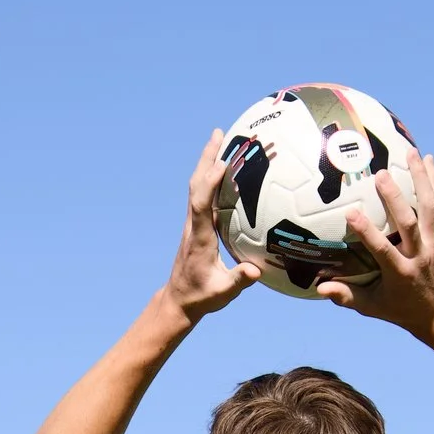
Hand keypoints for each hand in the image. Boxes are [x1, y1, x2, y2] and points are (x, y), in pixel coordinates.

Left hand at [163, 131, 259, 321]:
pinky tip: (223, 169)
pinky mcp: (196, 226)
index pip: (201, 204)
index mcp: (199, 238)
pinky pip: (203, 195)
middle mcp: (193, 226)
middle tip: (219, 133)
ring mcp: (193, 224)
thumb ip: (239, 280)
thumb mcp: (222, 293)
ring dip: (207, 162)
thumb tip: (256, 271)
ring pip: (197, 187)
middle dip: (206, 158)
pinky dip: (211, 177)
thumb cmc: (201, 297)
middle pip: (196, 186)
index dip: (209, 182)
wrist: (178, 300)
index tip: (222, 161)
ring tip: (220, 140)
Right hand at [326, 154, 433, 336]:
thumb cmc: (400, 309)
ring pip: (429, 208)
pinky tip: (429, 159)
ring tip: (411, 152)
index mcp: (401, 273)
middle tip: (380, 175)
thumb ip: (346, 297)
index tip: (351, 213)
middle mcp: (420, 255)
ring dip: (422, 179)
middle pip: (410, 223)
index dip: (368, 232)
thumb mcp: (372, 307)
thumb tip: (319, 288)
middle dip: (396, 199)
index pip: (383, 250)